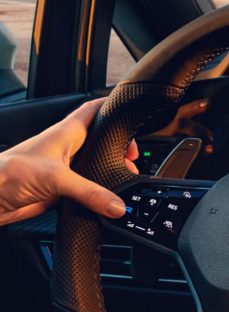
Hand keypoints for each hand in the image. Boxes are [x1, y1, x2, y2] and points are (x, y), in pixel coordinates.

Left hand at [0, 99, 138, 225]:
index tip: (132, 114)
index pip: (94, 109)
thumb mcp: (57, 178)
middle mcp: (67, 149)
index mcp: (66, 133)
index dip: (113, 107)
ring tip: (125, 179)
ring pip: (96, 165)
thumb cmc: (8, 174)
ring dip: (110, 172)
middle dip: (120, 147)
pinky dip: (99, 194)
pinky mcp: (61, 190)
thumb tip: (117, 204)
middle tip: (133, 159)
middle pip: (101, 140)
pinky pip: (87, 190)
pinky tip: (107, 200)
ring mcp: (65, 169)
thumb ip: (91, 192)